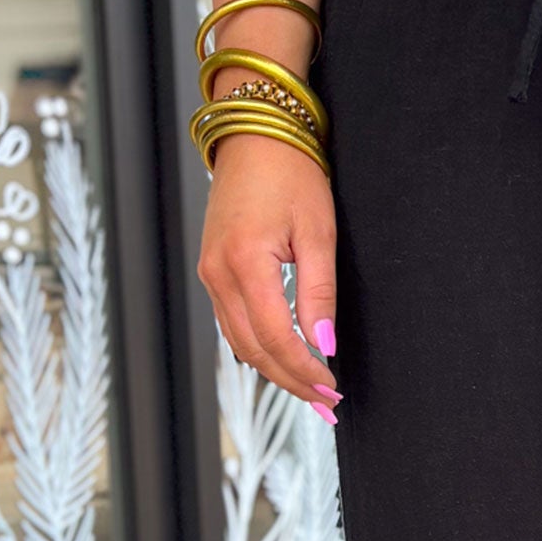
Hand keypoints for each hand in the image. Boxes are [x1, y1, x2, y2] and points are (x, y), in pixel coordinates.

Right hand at [197, 136, 341, 420]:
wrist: (256, 135)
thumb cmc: (291, 174)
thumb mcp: (318, 233)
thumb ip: (318, 294)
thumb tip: (324, 346)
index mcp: (245, 264)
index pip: (275, 339)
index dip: (304, 371)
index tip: (331, 391)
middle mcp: (218, 274)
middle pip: (253, 349)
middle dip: (291, 381)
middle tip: (326, 405)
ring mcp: (210, 273)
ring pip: (239, 341)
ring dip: (274, 370)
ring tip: (309, 390)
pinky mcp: (212, 269)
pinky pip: (232, 322)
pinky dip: (257, 346)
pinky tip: (283, 359)